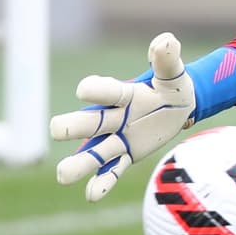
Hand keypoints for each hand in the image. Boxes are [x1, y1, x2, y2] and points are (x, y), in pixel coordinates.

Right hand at [52, 32, 195, 201]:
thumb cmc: (172, 87)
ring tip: (63, 175)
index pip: (105, 91)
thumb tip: (166, 40)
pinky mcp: (127, 155)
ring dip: (80, 163)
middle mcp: (114, 117)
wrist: (179, 109)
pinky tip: (91, 195)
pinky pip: (113, 170)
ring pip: (95, 151)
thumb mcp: (174, 74)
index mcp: (123, 94)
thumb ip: (168, 59)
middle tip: (56, 129)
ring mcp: (118, 137)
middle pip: (90, 122)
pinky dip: (103, 182)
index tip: (84, 91)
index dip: (95, 90)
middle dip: (74, 125)